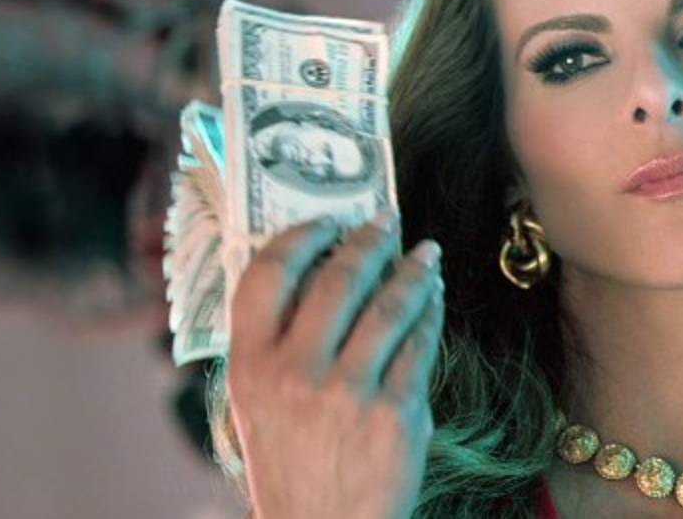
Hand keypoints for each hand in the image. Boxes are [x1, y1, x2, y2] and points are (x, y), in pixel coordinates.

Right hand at [226, 212, 443, 518]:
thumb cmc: (293, 464)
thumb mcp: (259, 405)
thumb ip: (278, 343)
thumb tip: (322, 270)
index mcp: (249, 367)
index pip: (267, 274)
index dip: (302, 235)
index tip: (329, 219)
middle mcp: (295, 373)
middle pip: (339, 279)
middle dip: (370, 241)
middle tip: (388, 222)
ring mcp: (348, 392)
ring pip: (390, 306)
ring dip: (412, 270)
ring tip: (425, 255)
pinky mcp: (396, 412)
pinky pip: (420, 345)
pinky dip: (429, 312)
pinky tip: (433, 299)